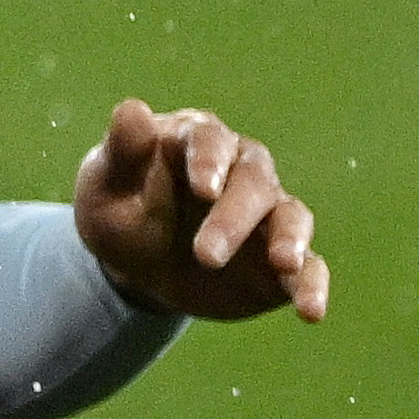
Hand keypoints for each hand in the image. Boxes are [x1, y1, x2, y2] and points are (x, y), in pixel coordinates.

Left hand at [72, 98, 329, 323]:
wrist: (133, 265)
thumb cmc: (119, 210)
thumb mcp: (106, 184)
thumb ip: (122, 151)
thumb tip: (131, 108)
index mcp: (199, 142)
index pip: (211, 140)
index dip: (210, 162)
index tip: (202, 188)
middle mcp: (244, 172)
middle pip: (253, 183)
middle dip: (234, 217)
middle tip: (206, 255)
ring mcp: (268, 215)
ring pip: (291, 218)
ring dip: (291, 240)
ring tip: (283, 263)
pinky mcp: (281, 258)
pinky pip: (309, 267)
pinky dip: (312, 285)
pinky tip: (310, 310)